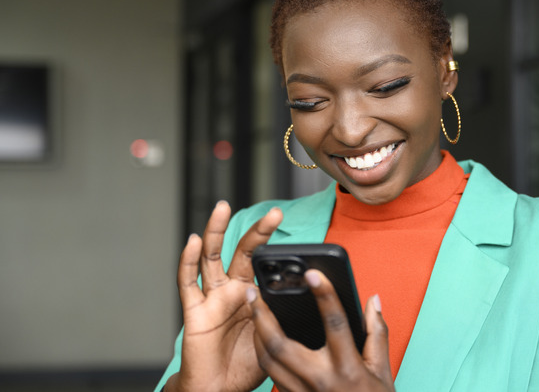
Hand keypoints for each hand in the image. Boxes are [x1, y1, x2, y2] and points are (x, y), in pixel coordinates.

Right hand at [167, 201, 282, 391]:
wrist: (220, 389)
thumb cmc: (246, 365)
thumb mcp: (273, 336)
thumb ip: (281, 315)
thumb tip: (307, 299)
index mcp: (252, 294)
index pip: (265, 262)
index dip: (277, 247)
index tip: (296, 233)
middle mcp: (231, 290)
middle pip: (243, 252)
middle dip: (258, 232)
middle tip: (275, 214)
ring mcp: (212, 297)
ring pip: (212, 257)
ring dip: (217, 231)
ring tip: (223, 207)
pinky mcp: (194, 311)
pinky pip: (187, 283)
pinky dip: (188, 261)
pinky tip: (192, 242)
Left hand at [246, 269, 394, 391]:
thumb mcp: (382, 369)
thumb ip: (377, 332)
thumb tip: (373, 301)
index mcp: (347, 368)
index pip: (335, 324)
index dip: (324, 295)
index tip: (313, 274)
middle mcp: (321, 380)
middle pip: (281, 344)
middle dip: (263, 316)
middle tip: (254, 292)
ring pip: (268, 360)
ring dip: (257, 332)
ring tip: (253, 309)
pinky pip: (270, 375)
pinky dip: (262, 352)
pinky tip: (261, 337)